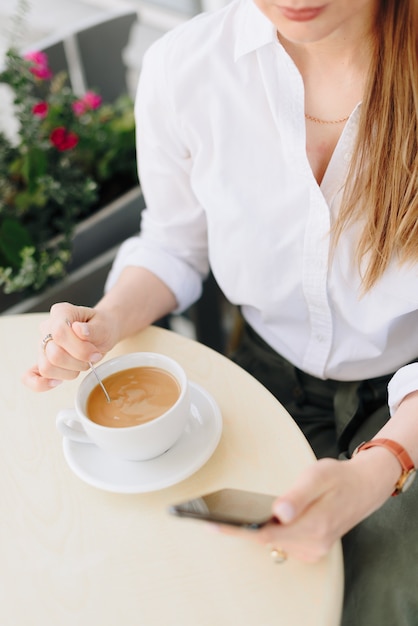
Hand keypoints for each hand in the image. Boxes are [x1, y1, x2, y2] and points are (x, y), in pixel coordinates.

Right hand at [22, 302, 119, 391]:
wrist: (102, 331)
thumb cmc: (102, 327)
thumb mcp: (105, 325)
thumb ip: (94, 329)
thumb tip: (79, 330)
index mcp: (62, 313)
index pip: (59, 333)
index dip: (79, 348)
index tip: (95, 353)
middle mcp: (47, 328)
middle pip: (53, 354)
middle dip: (77, 362)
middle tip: (91, 358)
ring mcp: (43, 345)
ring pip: (46, 367)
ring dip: (69, 372)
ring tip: (81, 364)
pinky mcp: (43, 360)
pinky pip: (30, 376)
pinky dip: (40, 384)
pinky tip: (56, 382)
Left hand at [208, 454, 396, 562]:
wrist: (364, 486)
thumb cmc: (339, 478)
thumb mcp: (317, 476)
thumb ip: (297, 496)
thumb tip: (279, 513)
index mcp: (313, 527)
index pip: (266, 534)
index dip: (238, 529)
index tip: (214, 523)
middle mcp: (312, 545)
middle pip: (265, 540)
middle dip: (241, 527)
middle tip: (213, 513)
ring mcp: (312, 550)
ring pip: (272, 542)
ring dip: (254, 528)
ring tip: (231, 512)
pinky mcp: (310, 548)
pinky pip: (281, 542)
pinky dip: (267, 530)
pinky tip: (257, 517)